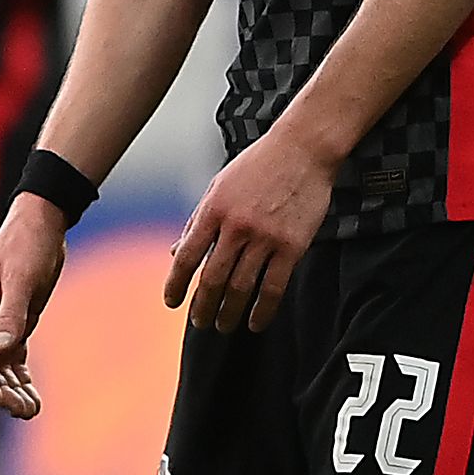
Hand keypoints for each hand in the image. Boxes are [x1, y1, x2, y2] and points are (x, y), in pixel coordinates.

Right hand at [0, 198, 69, 416]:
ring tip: (31, 411)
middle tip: (22, 411)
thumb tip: (1, 349)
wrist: (44, 222)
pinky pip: (15, 358)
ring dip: (12, 390)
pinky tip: (33, 398)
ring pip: (0, 366)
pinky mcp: (16, 323)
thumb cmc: (28, 243)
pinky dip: (22, 379)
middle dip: (0, 390)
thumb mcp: (21, 278)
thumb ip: (11, 314)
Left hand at [169, 123, 335, 331]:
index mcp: (213, 210)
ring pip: (242, 287)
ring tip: (224, 326)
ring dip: (230, 312)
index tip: (171, 302)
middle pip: (212, 278)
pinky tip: (256, 322)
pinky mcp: (293, 246)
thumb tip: (177, 251)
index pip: (187, 257)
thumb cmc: (258, 166)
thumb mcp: (218, 187)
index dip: (176, 284)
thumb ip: (198, 221)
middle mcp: (236, 226)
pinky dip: (263, 310)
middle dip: (203, 306)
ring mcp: (265, 237)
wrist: (302, 149)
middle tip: (199, 323)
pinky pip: (274, 287)